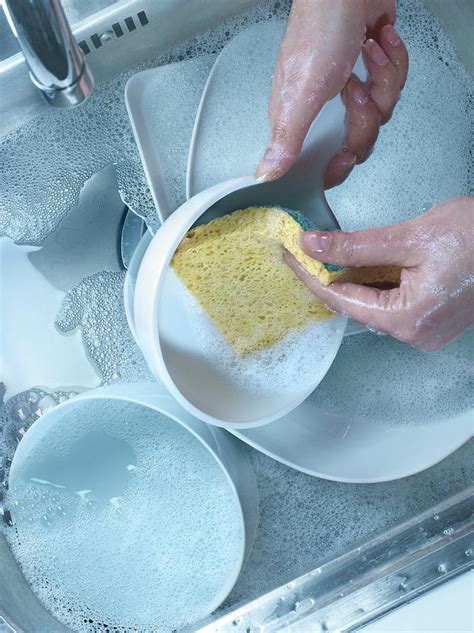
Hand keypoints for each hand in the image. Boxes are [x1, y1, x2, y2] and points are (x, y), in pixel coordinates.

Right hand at [256, 0, 407, 186]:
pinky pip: (393, 84)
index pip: (322, 164)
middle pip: (359, 139)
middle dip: (366, 113)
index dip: (339, 164)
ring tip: (365, 53)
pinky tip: (377, 42)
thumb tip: (266, 173)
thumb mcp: (301, 93)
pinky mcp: (371, 72)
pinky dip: (392, 60)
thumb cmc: (320, 29)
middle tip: (355, 89)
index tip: (346, 153)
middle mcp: (324, 110)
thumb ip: (287, 138)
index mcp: (301, 120)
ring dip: (382, 77)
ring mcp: (350, 90)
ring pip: (381, 111)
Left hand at [286, 197, 473, 350]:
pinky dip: (376, 281)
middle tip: (307, 248)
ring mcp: (426, 329)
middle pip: (356, 305)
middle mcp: (415, 333)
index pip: (341, 300)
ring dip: (354, 276)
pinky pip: (394, 301)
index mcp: (406, 320)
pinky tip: (366, 261)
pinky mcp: (434, 317)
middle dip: (330, 275)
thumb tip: (314, 247)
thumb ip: (356, 246)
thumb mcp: (410, 237)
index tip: (289, 257)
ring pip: (374, 303)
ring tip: (333, 249)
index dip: (310, 277)